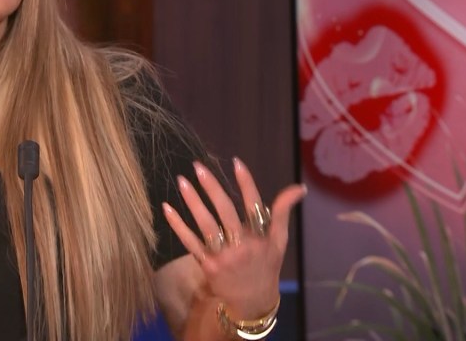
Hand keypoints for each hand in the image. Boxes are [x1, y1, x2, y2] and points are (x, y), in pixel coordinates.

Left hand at [162, 158, 305, 319]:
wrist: (252, 303)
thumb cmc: (266, 265)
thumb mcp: (279, 240)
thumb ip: (283, 211)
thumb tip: (299, 187)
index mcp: (261, 236)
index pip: (254, 204)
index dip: (246, 183)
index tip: (235, 162)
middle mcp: (243, 245)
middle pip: (225, 212)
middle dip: (212, 188)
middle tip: (198, 167)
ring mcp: (223, 256)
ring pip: (206, 225)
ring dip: (192, 202)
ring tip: (181, 180)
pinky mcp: (208, 265)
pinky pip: (190, 242)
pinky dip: (178, 225)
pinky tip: (167, 207)